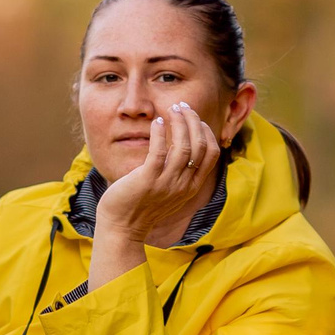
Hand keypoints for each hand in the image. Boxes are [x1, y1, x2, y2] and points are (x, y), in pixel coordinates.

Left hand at [90, 101, 223, 291]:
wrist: (122, 229)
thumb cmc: (141, 206)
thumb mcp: (168, 191)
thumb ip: (179, 172)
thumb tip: (182, 146)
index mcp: (192, 187)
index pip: (212, 153)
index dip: (206, 132)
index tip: (195, 118)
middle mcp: (184, 185)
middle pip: (200, 146)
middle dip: (194, 121)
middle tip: (182, 106)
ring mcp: (166, 183)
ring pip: (183, 147)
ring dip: (179, 123)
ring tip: (171, 109)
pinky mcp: (147, 180)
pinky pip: (159, 151)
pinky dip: (160, 133)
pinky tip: (157, 122)